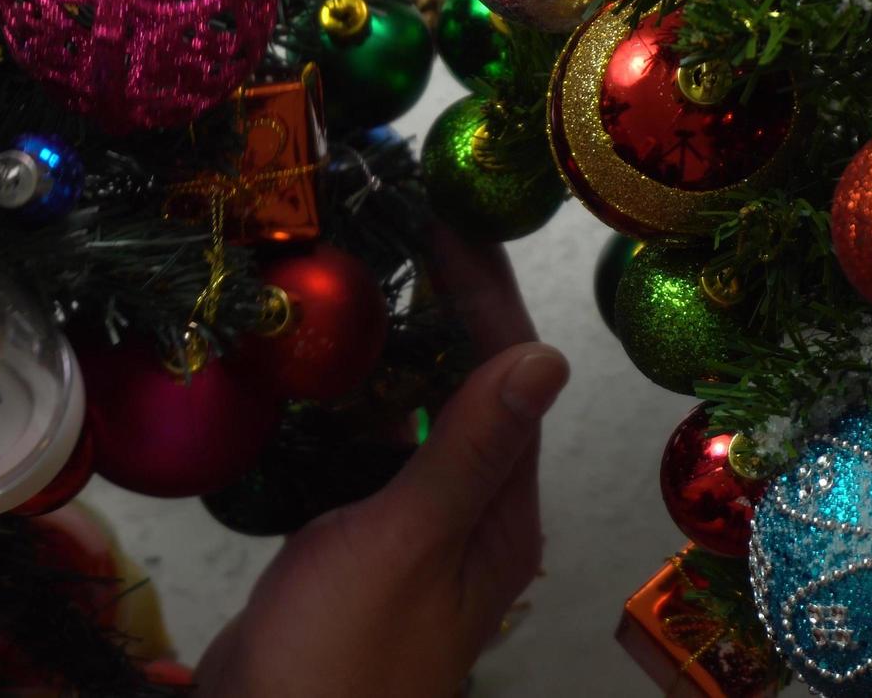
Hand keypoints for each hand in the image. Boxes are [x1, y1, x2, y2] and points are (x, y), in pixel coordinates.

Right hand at [194, 230, 568, 697]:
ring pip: (422, 412)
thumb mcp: (405, 544)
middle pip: (473, 385)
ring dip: (401, 343)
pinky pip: (373, 446)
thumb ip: (468, 452)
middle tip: (401, 222)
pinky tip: (323, 367)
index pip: (510, 377)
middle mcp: (473, 518)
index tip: (445, 217)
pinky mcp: (358, 541)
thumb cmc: (338, 657)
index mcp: (501, 518)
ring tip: (363, 269)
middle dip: (445, 304)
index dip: (483, 292)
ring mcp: (416, 531)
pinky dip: (354, 397)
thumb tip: (549, 359)